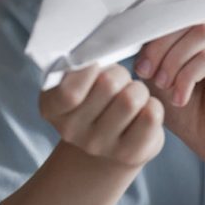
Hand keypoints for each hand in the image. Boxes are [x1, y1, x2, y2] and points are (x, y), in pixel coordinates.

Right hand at [39, 65, 164, 169]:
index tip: (96, 63)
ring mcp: (100, 146)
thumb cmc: (91, 99)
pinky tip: (143, 110)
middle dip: (119, 73)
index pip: (69, 92)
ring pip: (131, 98)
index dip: (87, 70)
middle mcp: (72, 132)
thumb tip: (99, 49)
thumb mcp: (74, 80)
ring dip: (138, 89)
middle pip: (108, 84)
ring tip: (131, 95)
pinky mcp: (130, 154)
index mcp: (52, 108)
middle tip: (118, 80)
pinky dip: (152, 104)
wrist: (103, 147)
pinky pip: (151, 115)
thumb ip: (80, 65)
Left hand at [136, 16, 204, 168]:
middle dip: (161, 48)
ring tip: (165, 86)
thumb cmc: (189, 109)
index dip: (152, 35)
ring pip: (201, 32)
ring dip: (175, 60)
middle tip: (148, 76)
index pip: (173, 15)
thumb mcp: (159, 77)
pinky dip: (189, 75)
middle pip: (187, 19)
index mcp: (200, 27)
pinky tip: (180, 97)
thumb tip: (135, 33)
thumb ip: (152, 53)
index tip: (139, 66)